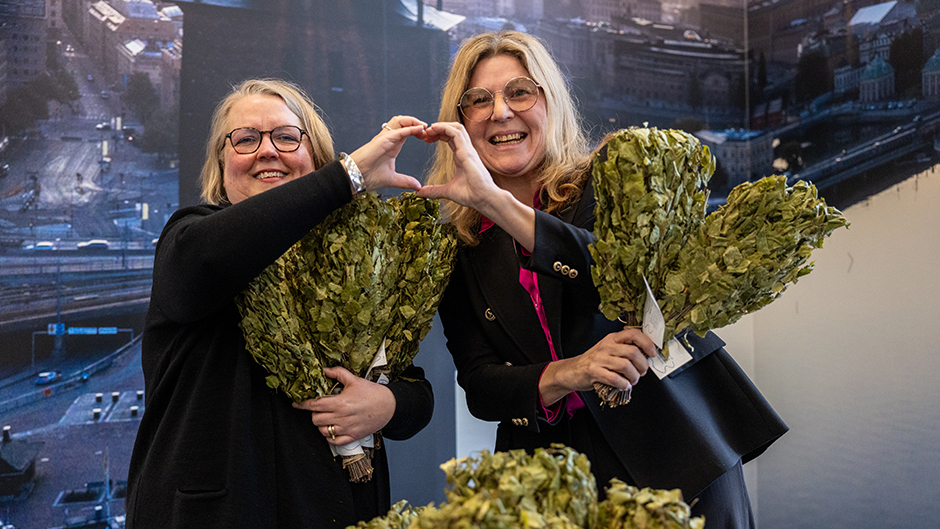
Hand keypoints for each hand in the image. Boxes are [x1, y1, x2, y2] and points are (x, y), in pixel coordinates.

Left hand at [292, 367, 396, 445]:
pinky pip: (334, 441)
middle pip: (316, 419)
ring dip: (322, 425)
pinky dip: (330, 437)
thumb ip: (338, 373)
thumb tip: (325, 370)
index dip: (303, 404)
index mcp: (340, 403)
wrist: (390, 406)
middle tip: (320, 409)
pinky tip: (333, 430)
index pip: (315, 405)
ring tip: (327, 418)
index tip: (297, 404)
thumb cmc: (373, 393)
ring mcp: (347, 429)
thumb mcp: (355, 380)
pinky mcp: (353, 436)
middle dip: (315, 413)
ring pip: (323, 431)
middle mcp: (342, 417)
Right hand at [349, 116, 426, 191]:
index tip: (427, 137)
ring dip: (413, 121)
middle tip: (428, 130)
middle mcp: (389, 139)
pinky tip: (419, 129)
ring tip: (424, 127)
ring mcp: (385, 138)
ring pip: (399, 120)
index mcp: (392, 145)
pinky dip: (409, 128)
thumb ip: (406, 181)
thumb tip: (417, 187)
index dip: (417, 131)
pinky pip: (398, 131)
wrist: (356, 178)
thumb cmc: (369, 176)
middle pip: (403, 122)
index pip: (406, 131)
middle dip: (416, 123)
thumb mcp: (393, 179)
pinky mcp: (382, 140)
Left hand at [416, 121, 501, 211]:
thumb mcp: (447, 191)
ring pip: (457, 128)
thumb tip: (420, 193)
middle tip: (426, 133)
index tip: (426, 139)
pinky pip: (457, 133)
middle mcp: (465, 151)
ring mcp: (468, 150)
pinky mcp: (468, 152)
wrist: (484, 199)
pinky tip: (434, 129)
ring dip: (442, 125)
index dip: (438, 135)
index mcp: (461, 157)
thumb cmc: (472, 194)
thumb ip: (434, 190)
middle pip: (453, 130)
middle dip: (439, 128)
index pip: (451, 138)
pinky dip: (445, 128)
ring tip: (430, 129)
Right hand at [538, 328, 656, 405]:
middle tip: (642, 372)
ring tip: (633, 380)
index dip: (647, 343)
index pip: (634, 334)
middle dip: (643, 365)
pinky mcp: (593, 371)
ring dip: (634, 376)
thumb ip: (625, 350)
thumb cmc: (594, 361)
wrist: (572, 370)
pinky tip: (624, 385)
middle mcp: (606, 346)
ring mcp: (599, 358)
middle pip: (633, 352)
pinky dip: (624, 384)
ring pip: (626, 366)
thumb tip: (647, 357)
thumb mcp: (609, 350)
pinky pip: (615, 378)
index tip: (653, 353)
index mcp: (612, 338)